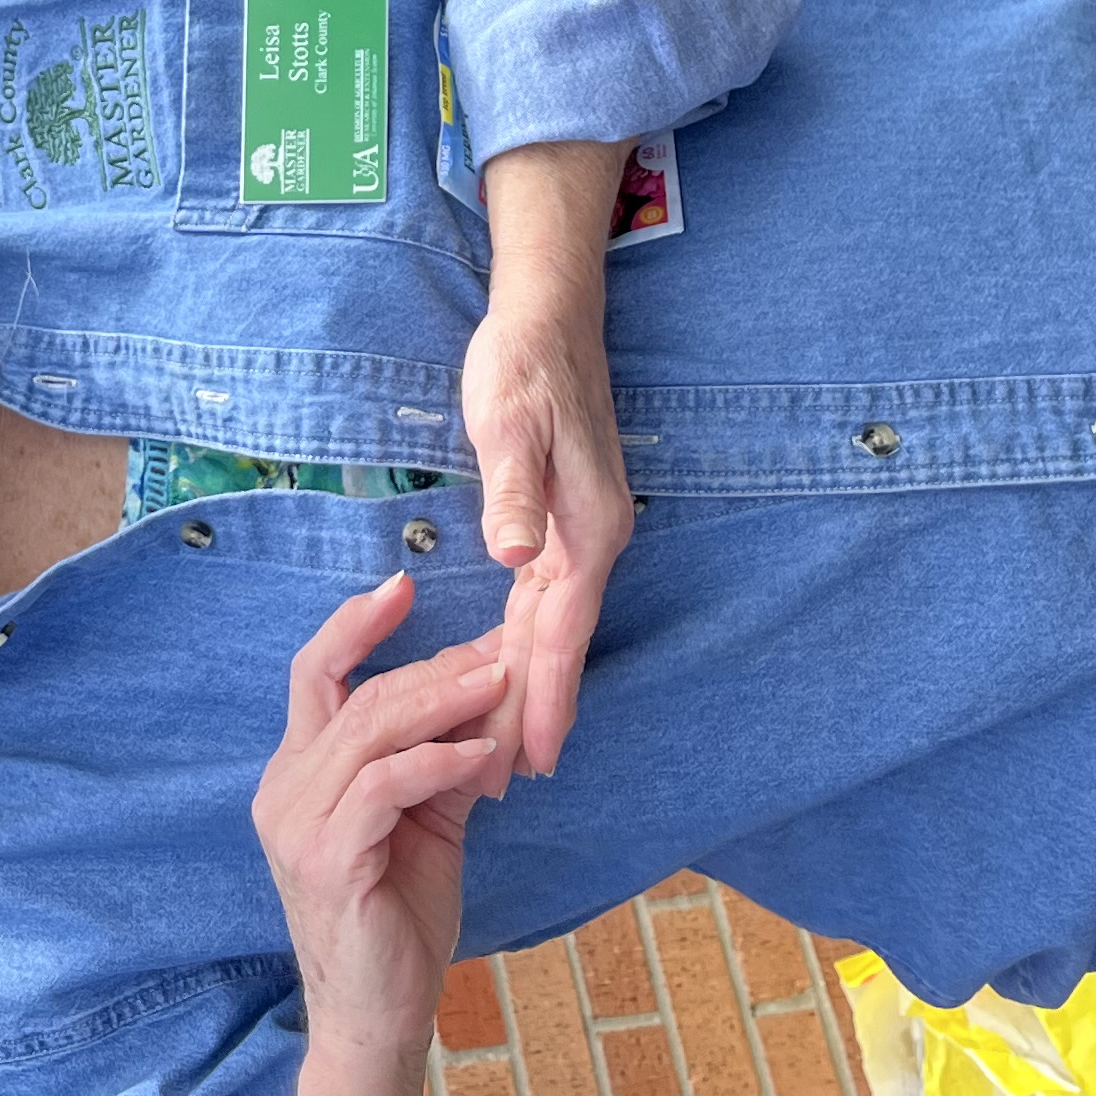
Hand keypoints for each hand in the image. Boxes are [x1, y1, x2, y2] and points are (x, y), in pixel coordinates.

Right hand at [254, 575, 510, 1084]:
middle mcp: (285, 791)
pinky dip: (438, 760)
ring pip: (370, 730)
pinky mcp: (328, 860)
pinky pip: (385, 786)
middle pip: (352, 693)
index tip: (402, 583)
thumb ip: (443, 758)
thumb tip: (490, 689)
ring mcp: (299, 826)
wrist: (376, 1022)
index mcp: (298, 775)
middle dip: (431, 662)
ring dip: (443, 699)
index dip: (355, 623)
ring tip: (501, 680)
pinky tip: (483, 754)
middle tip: (498, 646)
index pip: (314, 674)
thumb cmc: (397, 922)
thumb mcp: (424, 821)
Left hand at [463, 138, 635, 777]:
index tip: (532, 762)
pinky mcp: (565, 518)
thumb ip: (512, 493)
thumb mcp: (508, 425)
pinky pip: (549, 600)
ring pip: (555, 626)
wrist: (548, 312)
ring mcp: (583, 530)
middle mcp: (593, 539)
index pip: (562, 633)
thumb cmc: (523, 366)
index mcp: (586, 531)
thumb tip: (515, 557)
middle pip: (560, 642)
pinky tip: (511, 668)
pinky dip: (530, 642)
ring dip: (531, 684)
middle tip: (502, 783)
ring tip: (504, 749)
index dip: (545, 699)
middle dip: (534, 712)